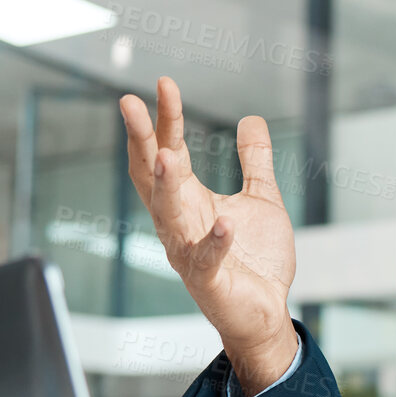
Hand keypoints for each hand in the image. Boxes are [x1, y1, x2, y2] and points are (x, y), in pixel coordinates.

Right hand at [119, 77, 297, 392]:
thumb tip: (251, 119)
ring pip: (168, 215)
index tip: (165, 83)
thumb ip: (255, 161)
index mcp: (189, 199)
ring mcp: (189, 252)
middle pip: (152, 175)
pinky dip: (215, 241)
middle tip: (130, 102)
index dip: (166, 118)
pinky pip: (207, 259)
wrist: (265, 312)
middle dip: (142, 139)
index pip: (169, 150)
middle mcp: (180, 222)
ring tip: (166, 153)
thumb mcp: (260, 199)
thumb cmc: (256, 259)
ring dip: (165, 185)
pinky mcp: (209, 281)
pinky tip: (224, 221)